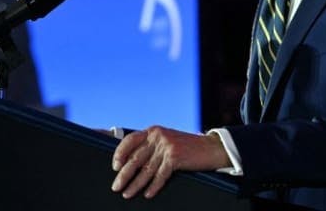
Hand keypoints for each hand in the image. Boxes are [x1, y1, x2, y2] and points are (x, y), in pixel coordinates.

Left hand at [111, 126, 229, 198]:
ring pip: (146, 170)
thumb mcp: (167, 140)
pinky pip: (160, 176)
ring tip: (127, 193)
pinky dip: (153, 187)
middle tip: (116, 186)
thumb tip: (130, 163)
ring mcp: (166, 147)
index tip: (115, 166)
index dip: (119, 154)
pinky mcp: (175, 157)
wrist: (210, 148)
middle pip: (135, 158)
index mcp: (153, 131)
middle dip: (123, 175)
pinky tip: (147, 194)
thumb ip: (151, 146)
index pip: (130, 140)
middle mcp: (158, 136)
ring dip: (135, 184)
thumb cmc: (187, 147)